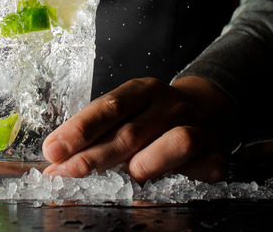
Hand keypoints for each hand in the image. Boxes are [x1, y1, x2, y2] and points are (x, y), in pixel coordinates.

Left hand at [42, 76, 238, 182]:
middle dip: (96, 156)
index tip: (53, 150)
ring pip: (177, 142)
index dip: (79, 130)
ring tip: (129, 176)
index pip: (109, 106)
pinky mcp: (218, 153)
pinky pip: (206, 166)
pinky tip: (170, 182)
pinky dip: (188, 176)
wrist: (210, 106)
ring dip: (148, 163)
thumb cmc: (155, 115)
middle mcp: (171, 105)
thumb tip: (55, 161)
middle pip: (132, 131)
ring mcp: (198, 127)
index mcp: (144, 90)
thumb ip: (95, 133)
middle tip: (69, 172)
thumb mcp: (127, 111)